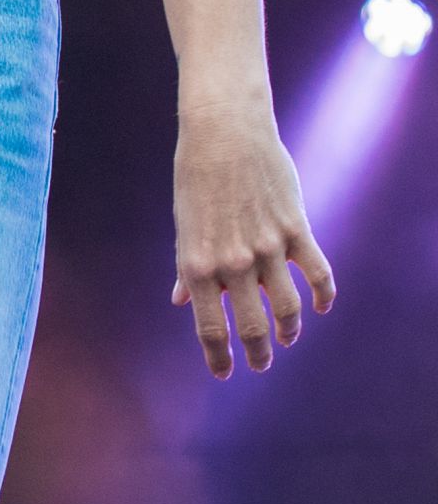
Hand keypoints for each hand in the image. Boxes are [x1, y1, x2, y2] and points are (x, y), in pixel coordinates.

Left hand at [171, 100, 335, 378]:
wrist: (223, 131)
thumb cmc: (196, 176)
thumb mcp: (184, 223)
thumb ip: (185, 265)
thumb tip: (180, 301)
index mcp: (197, 263)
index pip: (210, 329)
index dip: (219, 358)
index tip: (225, 372)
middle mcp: (232, 262)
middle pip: (253, 328)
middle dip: (259, 354)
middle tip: (261, 363)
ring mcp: (267, 247)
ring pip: (288, 309)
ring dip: (290, 331)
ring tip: (287, 338)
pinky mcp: (295, 228)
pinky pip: (317, 274)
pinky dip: (324, 296)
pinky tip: (322, 306)